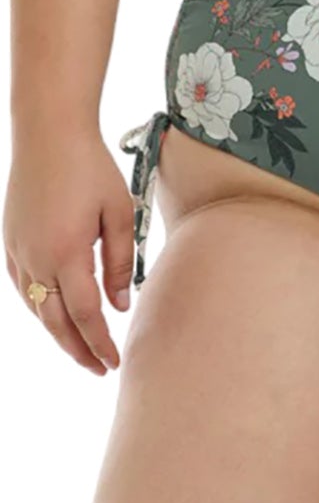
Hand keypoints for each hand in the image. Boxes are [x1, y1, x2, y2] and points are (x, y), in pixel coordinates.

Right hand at [4, 133, 135, 374]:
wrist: (49, 133)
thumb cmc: (91, 167)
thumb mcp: (120, 211)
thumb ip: (122, 261)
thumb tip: (122, 304)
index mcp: (68, 254)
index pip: (85, 316)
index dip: (100, 343)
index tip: (114, 363)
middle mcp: (36, 259)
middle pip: (56, 323)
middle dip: (78, 350)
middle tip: (98, 368)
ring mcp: (18, 252)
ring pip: (37, 308)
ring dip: (58, 331)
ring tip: (81, 346)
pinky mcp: (9, 243)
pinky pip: (23, 288)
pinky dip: (41, 307)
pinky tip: (55, 312)